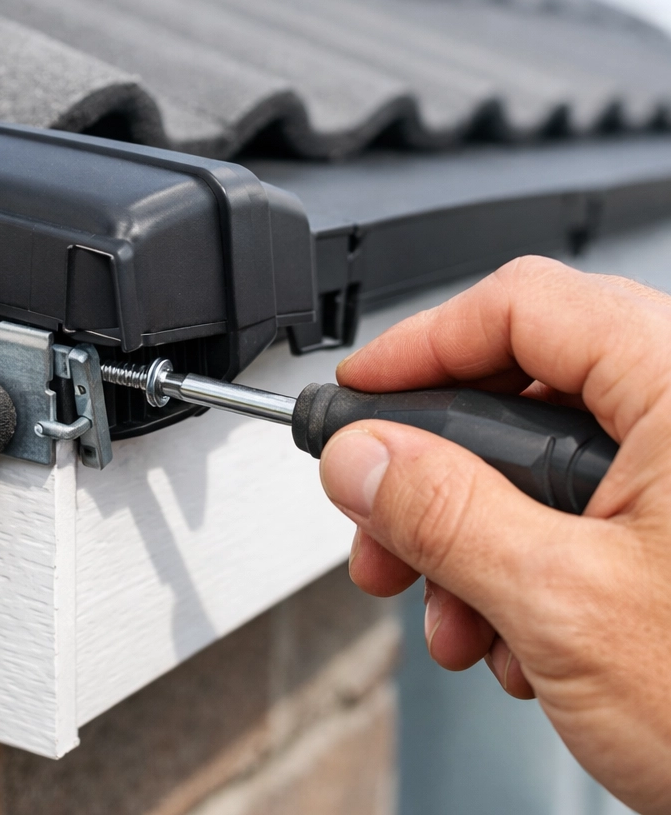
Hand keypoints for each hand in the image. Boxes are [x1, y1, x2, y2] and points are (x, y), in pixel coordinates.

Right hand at [319, 256, 670, 813]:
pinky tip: (514, 638)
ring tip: (450, 612)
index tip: (361, 392)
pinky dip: (526, 568)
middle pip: (522, 392)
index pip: (520, 308)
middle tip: (380, 522)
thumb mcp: (568, 605)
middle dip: (434, 472)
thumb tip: (360, 457)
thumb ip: (443, 515)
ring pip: (546, 465)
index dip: (420, 345)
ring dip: (472, 537)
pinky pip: (585, 513)